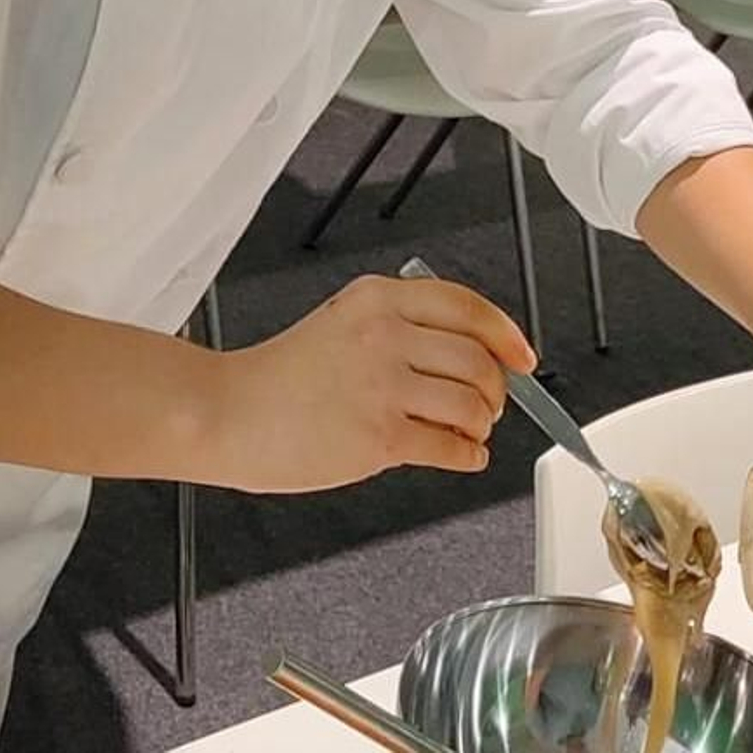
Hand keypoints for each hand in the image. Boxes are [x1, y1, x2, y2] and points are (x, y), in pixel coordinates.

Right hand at [210, 274, 535, 492]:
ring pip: (472, 404)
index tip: (523, 356)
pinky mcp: (379, 436)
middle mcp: (385, 334)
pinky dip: (469, 455)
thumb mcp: (342, 322)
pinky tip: (463, 455)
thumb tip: (469, 354)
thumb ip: (399, 327)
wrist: (228, 412)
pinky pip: (451, 447)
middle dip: (497, 390)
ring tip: (469, 430)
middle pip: (479, 359)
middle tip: (490, 404)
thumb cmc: (280, 375)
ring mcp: (383, 384)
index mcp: (377, 298)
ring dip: (481, 424)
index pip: (467, 307)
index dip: (506, 334)